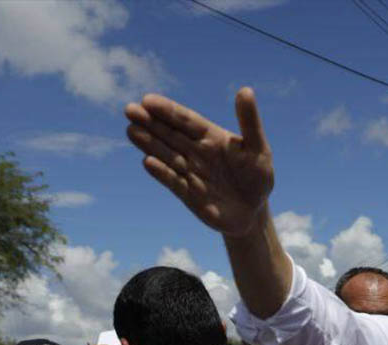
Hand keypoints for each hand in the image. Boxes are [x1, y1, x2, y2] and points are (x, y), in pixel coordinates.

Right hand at [125, 89, 274, 238]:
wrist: (253, 211)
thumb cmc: (257, 176)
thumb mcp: (258, 148)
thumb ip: (249, 122)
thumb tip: (245, 90)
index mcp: (210, 136)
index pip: (186, 120)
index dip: (168, 110)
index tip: (148, 100)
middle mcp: (195, 152)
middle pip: (170, 134)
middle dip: (150, 122)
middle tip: (130, 110)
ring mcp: (189, 172)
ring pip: (166, 155)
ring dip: (149, 143)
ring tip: (131, 130)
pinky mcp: (187, 194)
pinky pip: (173, 181)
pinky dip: (162, 173)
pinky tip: (148, 162)